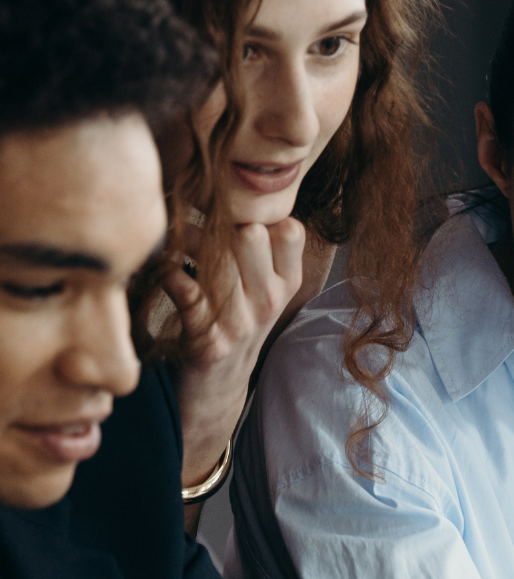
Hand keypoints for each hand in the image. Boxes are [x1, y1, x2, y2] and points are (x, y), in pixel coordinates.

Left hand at [165, 217, 306, 487]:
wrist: (215, 389)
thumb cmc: (230, 323)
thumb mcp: (257, 288)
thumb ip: (253, 246)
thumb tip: (222, 189)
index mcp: (286, 282)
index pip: (289, 229)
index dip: (255, 211)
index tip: (224, 205)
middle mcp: (270, 301)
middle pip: (251, 234)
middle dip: (216, 219)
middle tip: (188, 213)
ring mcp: (242, 323)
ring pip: (219, 260)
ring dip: (185, 241)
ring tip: (168, 235)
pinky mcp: (209, 342)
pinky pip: (186, 292)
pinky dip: (167, 273)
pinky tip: (160, 270)